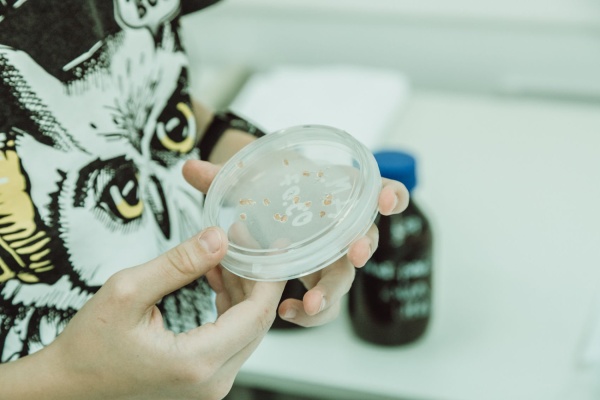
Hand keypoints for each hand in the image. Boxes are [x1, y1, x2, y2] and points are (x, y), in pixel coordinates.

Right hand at [1, 227, 284, 399]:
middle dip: (256, 277)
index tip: (270, 244)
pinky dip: (230, 307)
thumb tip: (220, 238)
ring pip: (247, 330)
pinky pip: (231, 339)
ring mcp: (210, 385)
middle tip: (245, 240)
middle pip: (257, 322)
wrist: (67, 386)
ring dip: (243, 290)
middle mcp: (213, 381)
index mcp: (198, 362)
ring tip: (227, 254)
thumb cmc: (89, 345)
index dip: (267, 274)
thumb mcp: (127, 292)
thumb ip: (179, 264)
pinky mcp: (204, 381)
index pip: (257, 313)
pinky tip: (217, 279)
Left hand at [183, 160, 408, 326]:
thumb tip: (188, 168)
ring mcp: (329, 256)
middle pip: (363, 241)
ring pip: (344, 277)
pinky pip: (323, 300)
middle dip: (363, 248)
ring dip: (333, 291)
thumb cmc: (265, 189)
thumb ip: (222, 177)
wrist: (260, 207)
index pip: (376, 191)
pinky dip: (312, 310)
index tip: (388, 201)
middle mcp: (340, 227)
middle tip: (354, 255)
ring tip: (311, 305)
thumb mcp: (246, 181)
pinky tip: (288, 312)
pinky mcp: (315, 279)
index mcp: (334, 194)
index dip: (392, 194)